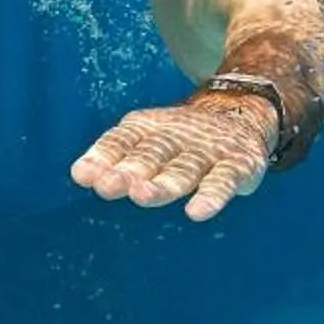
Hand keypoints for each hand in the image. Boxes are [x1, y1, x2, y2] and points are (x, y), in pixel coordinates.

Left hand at [70, 96, 276, 221]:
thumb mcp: (148, 138)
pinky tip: (196, 213)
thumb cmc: (181, 138)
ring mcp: (209, 150)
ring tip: (142, 196)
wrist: (243, 111)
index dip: (104, 157)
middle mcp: (178, 136)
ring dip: (163, 183)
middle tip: (108, 186)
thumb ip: (115, 155)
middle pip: (152, 154)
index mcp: (151, 127)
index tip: (84, 175)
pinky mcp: (239, 164)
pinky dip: (211, 196)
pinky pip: (224, 180)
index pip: (124, 140)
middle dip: (130, 170)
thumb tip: (79, 173)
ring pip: (184, 169)